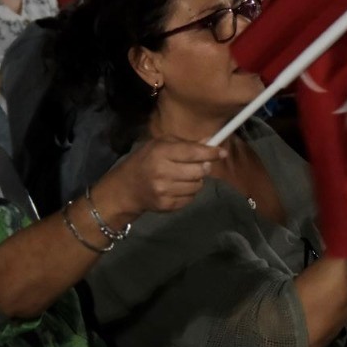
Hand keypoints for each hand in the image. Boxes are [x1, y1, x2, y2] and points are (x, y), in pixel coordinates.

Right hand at [92, 137, 224, 217]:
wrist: (124, 190)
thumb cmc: (144, 162)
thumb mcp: (159, 146)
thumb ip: (185, 144)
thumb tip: (210, 141)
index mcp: (160, 152)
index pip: (193, 152)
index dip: (210, 153)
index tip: (222, 152)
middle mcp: (162, 172)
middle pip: (199, 170)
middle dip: (203, 167)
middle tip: (198, 165)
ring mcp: (164, 191)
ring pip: (197, 186)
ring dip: (196, 181)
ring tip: (183, 177)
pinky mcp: (166, 205)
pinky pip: (190, 198)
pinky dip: (188, 193)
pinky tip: (177, 188)